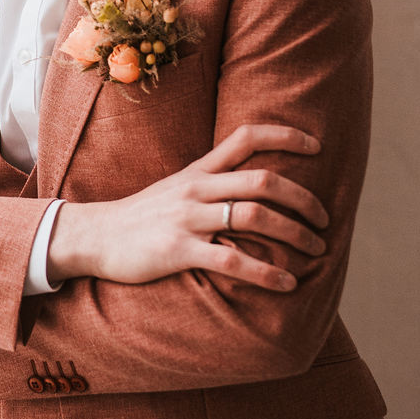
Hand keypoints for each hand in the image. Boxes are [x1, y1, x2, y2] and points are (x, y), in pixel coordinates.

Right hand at [47, 124, 327, 291]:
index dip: (285, 135)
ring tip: (315, 250)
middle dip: (304, 199)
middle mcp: (196, 188)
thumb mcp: (176, 189)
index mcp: (198, 170)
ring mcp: (187, 218)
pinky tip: (286, 283)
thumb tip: (255, 190)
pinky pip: (232, 260)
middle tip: (325, 219)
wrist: (94, 237)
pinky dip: (266, 272)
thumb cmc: (142, 217)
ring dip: (294, 234)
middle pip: (263, 181)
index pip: (246, 137)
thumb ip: (212, 184)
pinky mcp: (178, 250)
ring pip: (254, 217)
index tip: (316, 145)